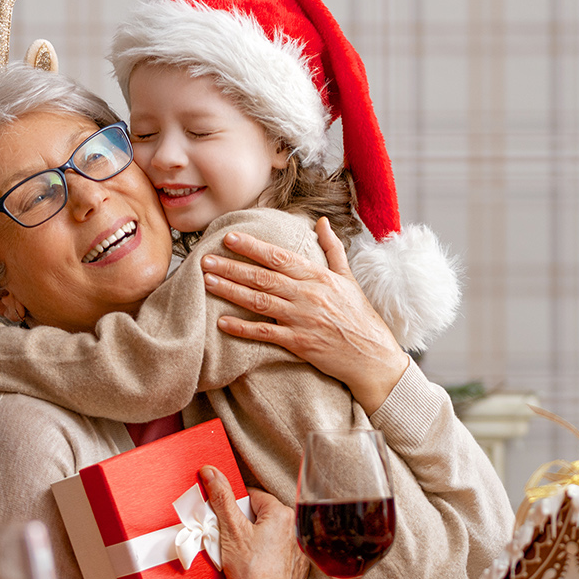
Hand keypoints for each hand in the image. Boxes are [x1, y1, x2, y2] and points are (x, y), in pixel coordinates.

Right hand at [199, 466, 300, 578]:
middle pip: (261, 515)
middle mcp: (295, 529)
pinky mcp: (297, 567)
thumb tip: (211, 472)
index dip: (235, 505)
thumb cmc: (249, 570)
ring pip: (269, 534)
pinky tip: (253, 565)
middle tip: (230, 537)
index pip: (253, 497)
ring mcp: (298, 550)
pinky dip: (265, 555)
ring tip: (241, 554)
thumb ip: (221, 497)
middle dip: (244, 523)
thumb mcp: (230, 529)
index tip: (225, 517)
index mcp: (282, 514)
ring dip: (254, 539)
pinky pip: (277, 552)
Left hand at [202, 218, 408, 412]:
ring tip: (207, 281)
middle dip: (232, 266)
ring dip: (231, 290)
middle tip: (205, 258)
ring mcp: (302, 319)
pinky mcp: (298, 343)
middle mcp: (308, 295)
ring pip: (260, 301)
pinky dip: (243, 328)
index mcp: (319, 277)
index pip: (280, 257)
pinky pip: (265, 334)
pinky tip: (222, 322)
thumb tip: (321, 222)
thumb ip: (332, 249)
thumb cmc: (360, 316)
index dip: (253, 247)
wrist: (372, 356)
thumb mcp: (348, 278)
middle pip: (263, 277)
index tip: (230, 238)